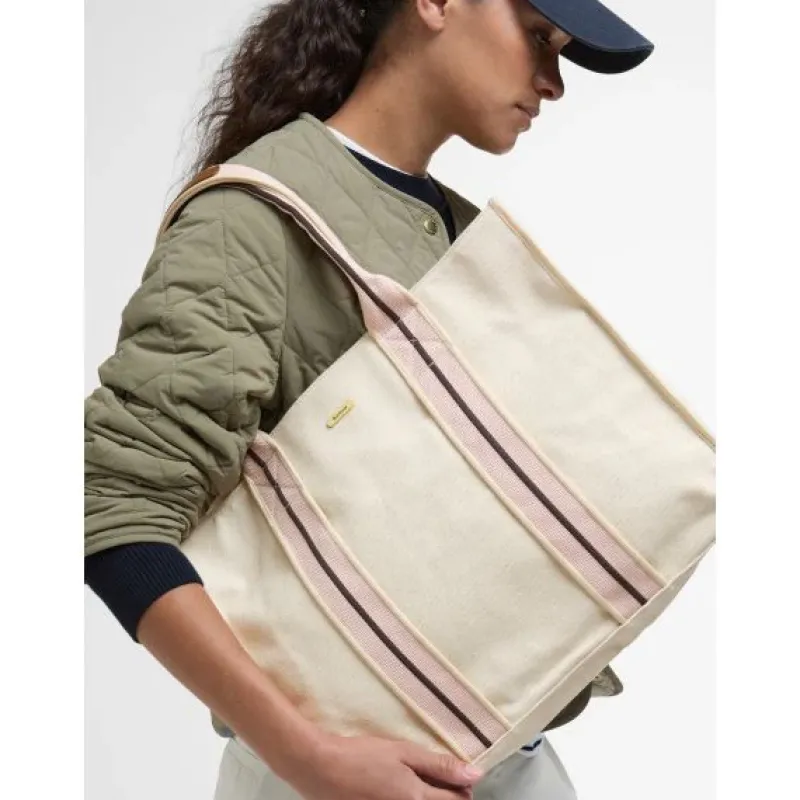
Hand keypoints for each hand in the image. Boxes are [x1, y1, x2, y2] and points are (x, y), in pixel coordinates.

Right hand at [282, 731, 483, 799]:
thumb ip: (440, 764)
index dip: (462, 787)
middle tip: (435, 776)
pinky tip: (398, 788)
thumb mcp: (403, 753)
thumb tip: (476, 773)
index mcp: (418, 799)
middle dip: (445, 795)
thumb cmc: (362, 756)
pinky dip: (408, 799)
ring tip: (414, 782)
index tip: (455, 775)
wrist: (320, 768)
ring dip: (427, 798)